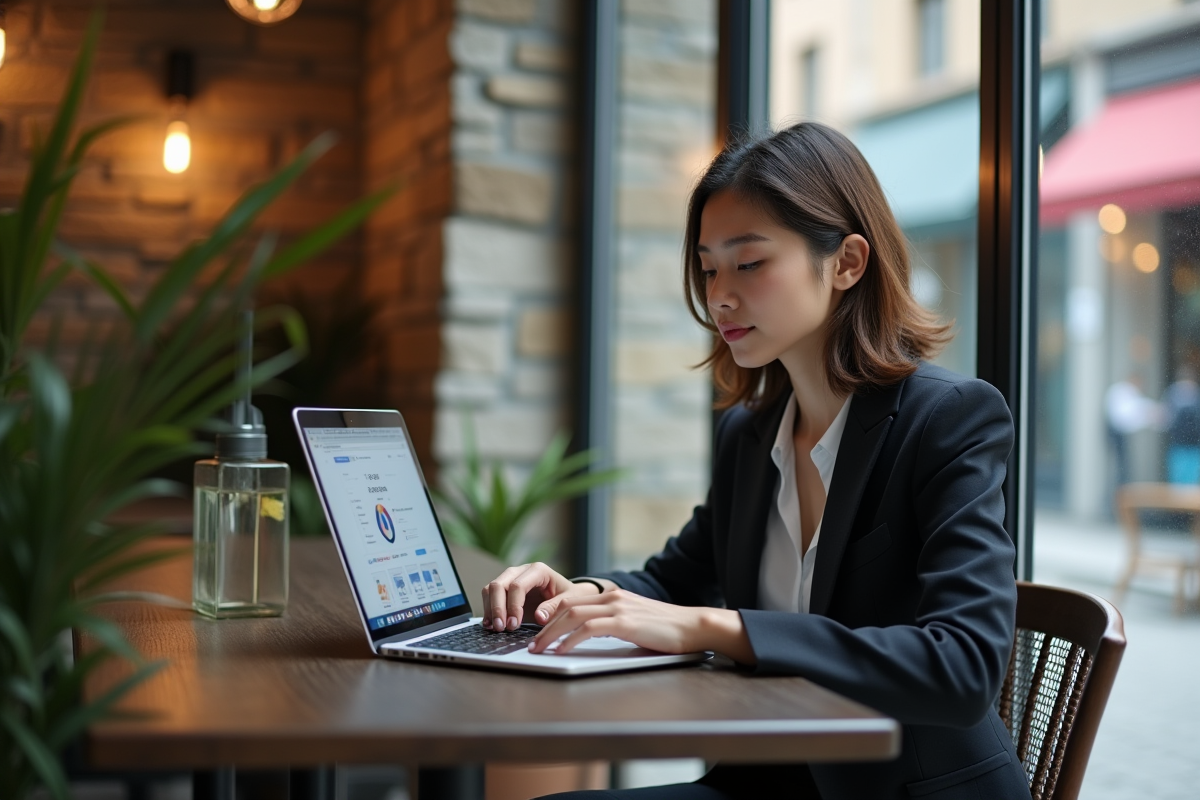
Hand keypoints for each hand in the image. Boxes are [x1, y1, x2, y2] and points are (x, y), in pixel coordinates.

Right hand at [481, 562, 599, 631]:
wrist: (569, 594)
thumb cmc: (570, 596)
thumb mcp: (569, 601)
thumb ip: (554, 607)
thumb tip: (539, 617)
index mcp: (538, 570)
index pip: (518, 585)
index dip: (513, 606)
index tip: (514, 624)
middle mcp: (521, 571)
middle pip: (499, 584)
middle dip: (498, 607)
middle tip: (501, 628)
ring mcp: (511, 578)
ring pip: (491, 589)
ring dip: (490, 609)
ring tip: (496, 628)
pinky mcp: (506, 589)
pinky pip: (490, 596)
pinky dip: (488, 610)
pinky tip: (491, 624)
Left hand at [528, 588, 702, 654]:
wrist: (693, 627)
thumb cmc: (666, 630)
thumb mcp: (634, 621)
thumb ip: (613, 623)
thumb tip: (590, 636)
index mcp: (613, 595)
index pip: (572, 600)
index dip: (551, 613)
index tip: (537, 628)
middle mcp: (612, 597)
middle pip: (567, 606)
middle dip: (545, 625)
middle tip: (532, 643)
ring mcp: (618, 608)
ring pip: (572, 616)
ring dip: (551, 633)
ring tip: (539, 649)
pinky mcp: (624, 622)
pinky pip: (588, 629)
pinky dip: (570, 640)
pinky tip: (561, 651)